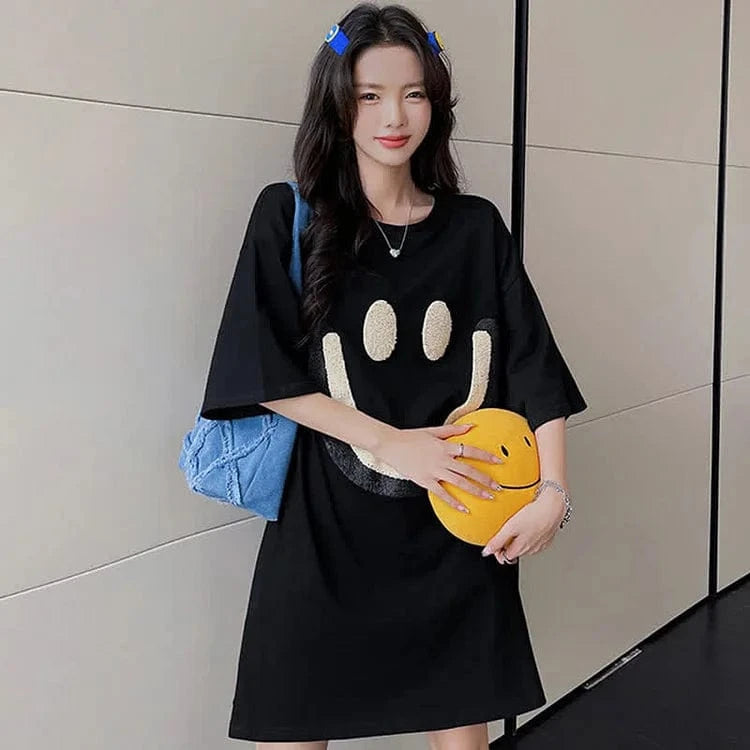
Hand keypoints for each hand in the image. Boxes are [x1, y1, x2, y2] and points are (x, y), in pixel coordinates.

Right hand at [374, 423, 504, 512]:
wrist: (391, 445)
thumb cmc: (411, 437)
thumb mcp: (433, 430)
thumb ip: (453, 430)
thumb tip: (471, 426)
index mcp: (445, 446)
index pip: (470, 451)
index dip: (486, 456)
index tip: (499, 461)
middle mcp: (442, 459)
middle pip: (468, 470)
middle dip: (485, 479)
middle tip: (498, 487)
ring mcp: (434, 471)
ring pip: (459, 483)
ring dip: (475, 490)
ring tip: (488, 497)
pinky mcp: (425, 481)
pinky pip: (442, 493)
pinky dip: (454, 502)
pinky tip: (464, 508)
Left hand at [481, 484, 566, 562]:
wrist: (554, 506)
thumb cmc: (534, 515)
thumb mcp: (510, 527)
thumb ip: (497, 541)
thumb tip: (486, 552)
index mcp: (521, 548)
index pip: (505, 557)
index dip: (498, 551)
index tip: (496, 542)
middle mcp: (531, 549)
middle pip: (515, 553)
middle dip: (508, 545)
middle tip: (505, 532)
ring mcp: (540, 544)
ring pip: (525, 547)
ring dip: (519, 540)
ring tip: (517, 526)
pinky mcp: (547, 537)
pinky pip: (535, 540)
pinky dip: (529, 535)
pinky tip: (528, 525)